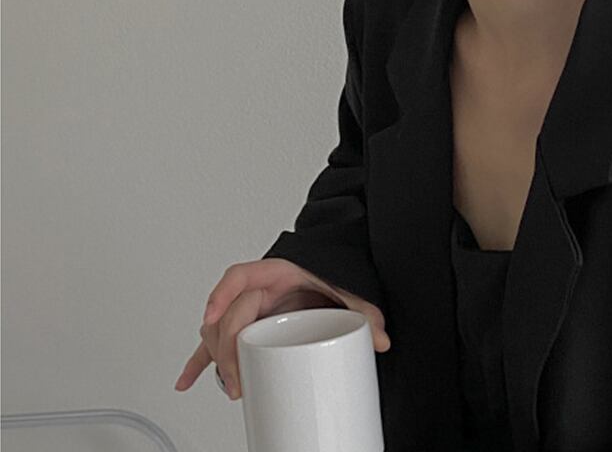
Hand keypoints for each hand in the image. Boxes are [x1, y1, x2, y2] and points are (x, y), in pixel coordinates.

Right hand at [173, 258, 390, 399]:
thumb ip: (365, 311)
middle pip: (227, 314)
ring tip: (230, 386)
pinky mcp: (246, 326)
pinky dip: (200, 362)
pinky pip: (215, 343)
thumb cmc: (330, 273)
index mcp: (275, 272)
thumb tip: (381, 338)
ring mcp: (248, 308)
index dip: (221, 296)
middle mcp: (257, 289)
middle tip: (236, 378)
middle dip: (226, 348)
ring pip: (217, 330)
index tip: (212, 317)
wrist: (331, 268)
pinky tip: (187, 381)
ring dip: (215, 358)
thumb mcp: (347, 287)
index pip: (239, 276)